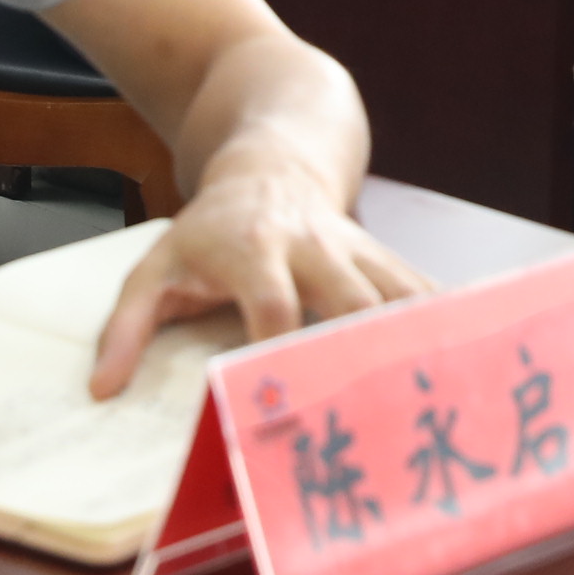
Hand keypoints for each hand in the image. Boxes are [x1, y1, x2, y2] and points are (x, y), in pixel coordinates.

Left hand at [89, 150, 428, 397]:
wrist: (270, 164)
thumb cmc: (208, 231)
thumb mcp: (153, 267)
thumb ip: (125, 327)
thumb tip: (103, 389)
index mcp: (253, 250)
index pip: (273, 302)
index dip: (281, 346)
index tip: (285, 397)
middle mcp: (312, 247)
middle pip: (352, 297)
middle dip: (367, 349)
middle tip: (381, 411)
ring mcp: (356, 250)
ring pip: (397, 292)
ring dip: (417, 341)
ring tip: (439, 397)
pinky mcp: (384, 257)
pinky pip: (421, 291)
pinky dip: (445, 326)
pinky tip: (469, 367)